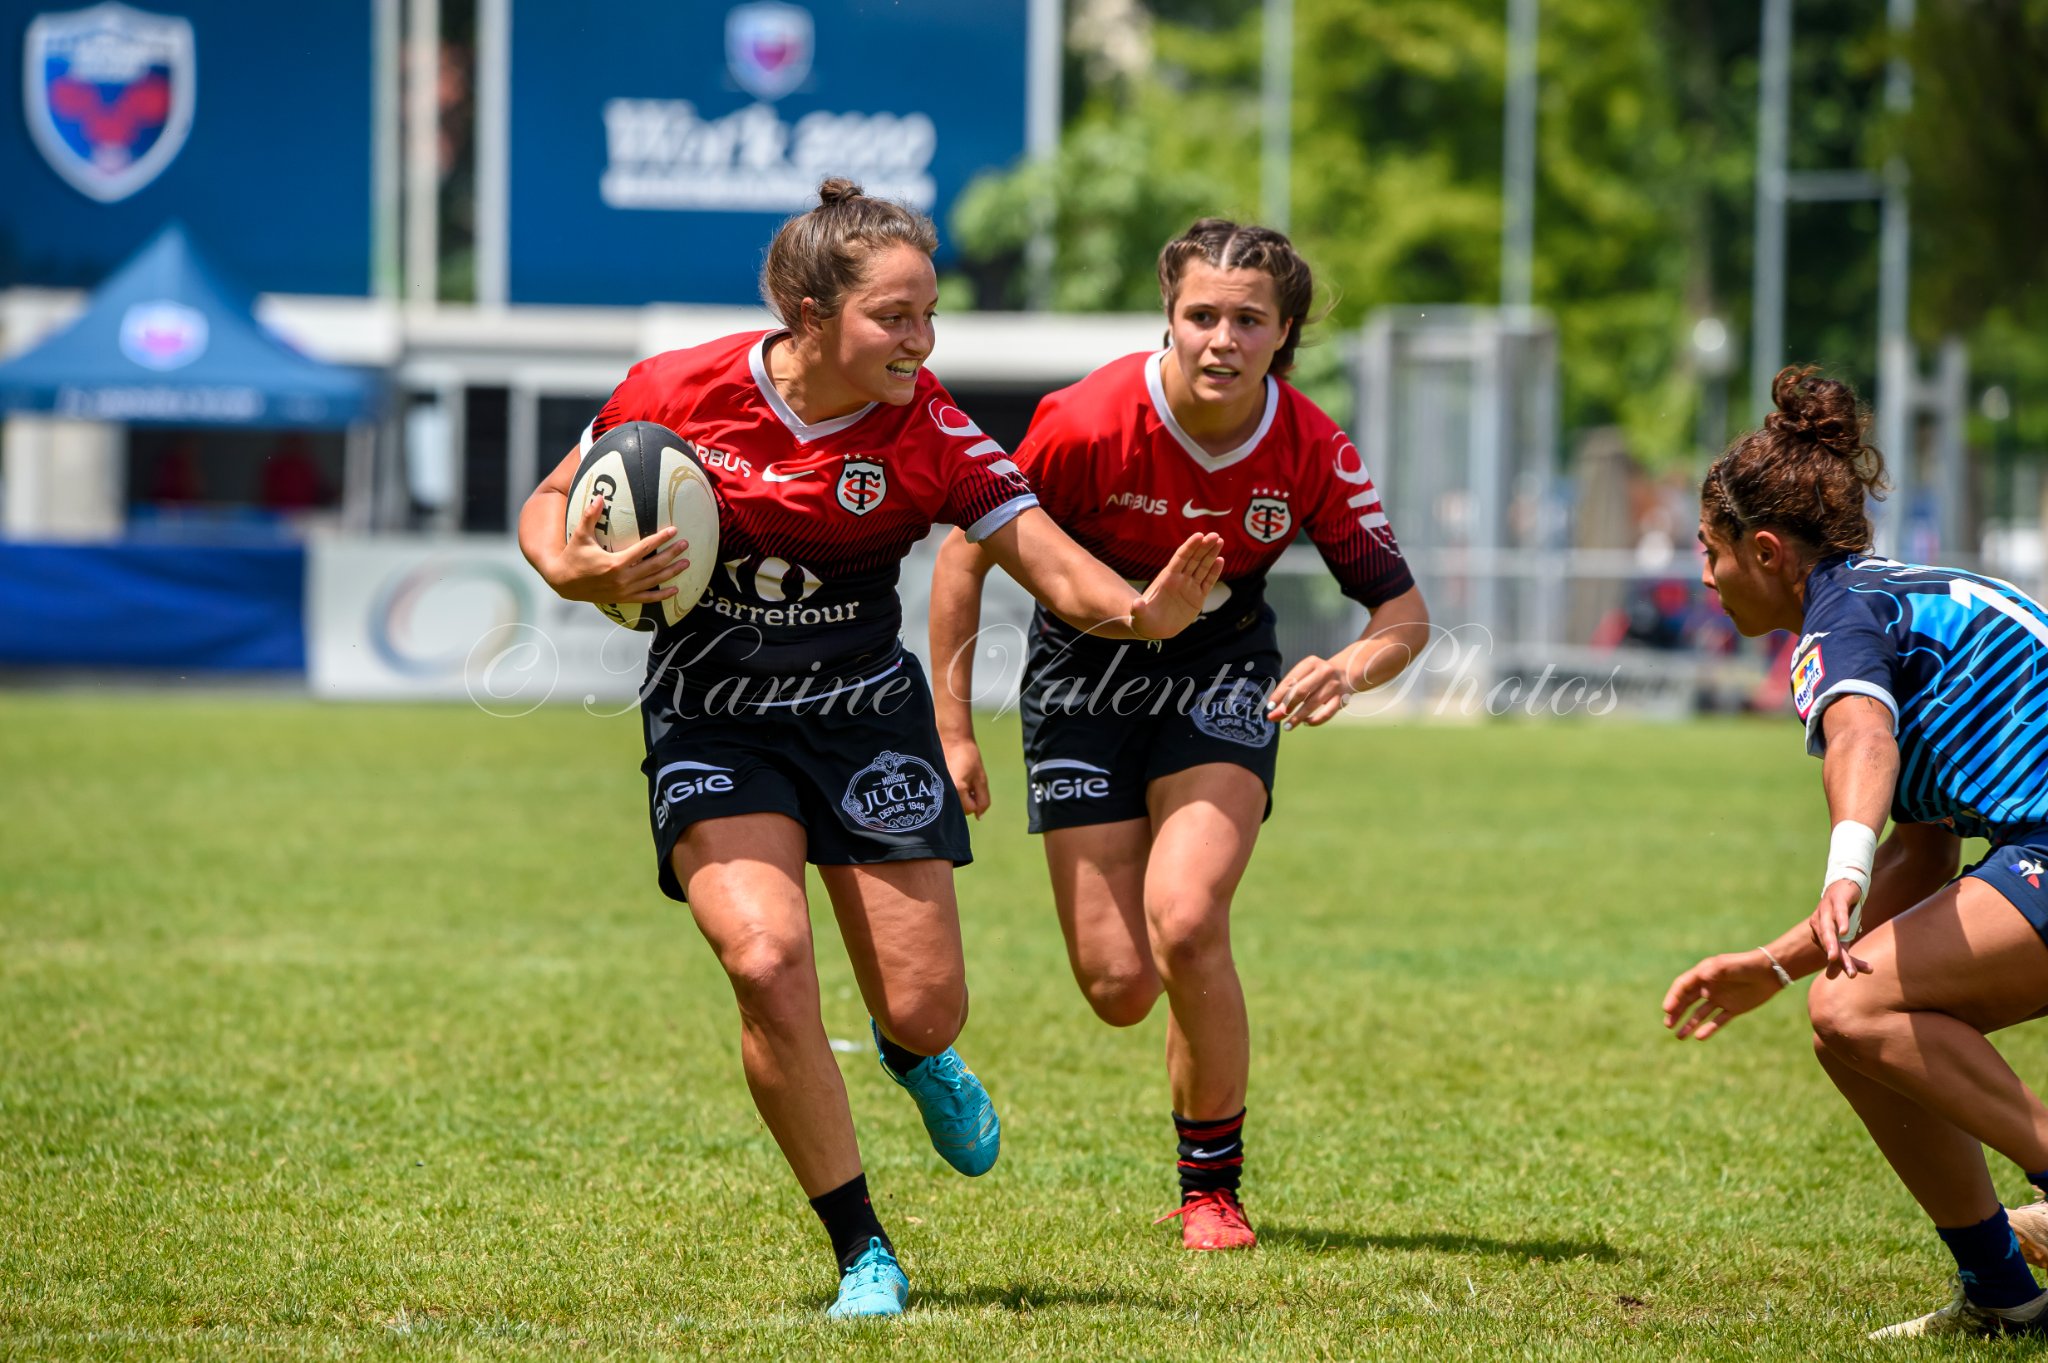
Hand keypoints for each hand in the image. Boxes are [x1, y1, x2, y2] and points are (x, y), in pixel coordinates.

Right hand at [545, 494, 689, 603]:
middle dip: (672, 554)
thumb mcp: (580, 535)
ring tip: (686, 563)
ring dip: (671, 572)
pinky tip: (675, 590)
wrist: (563, 583)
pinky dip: (662, 595)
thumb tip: (599, 496)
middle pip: (654, 565)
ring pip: (653, 581)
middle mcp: (622, 578)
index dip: (660, 539)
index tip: (673, 530)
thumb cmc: (573, 556)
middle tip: (686, 545)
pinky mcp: (622, 598)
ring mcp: (624, 590)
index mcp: (614, 563)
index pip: (643, 549)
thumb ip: (590, 516)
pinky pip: (646, 598)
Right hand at [942, 734, 988, 818]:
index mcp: (956, 790)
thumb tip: (979, 817)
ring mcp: (935, 790)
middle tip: (966, 781)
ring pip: (952, 805)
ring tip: (959, 779)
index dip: (975, 799)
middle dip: (966, 799)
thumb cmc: (968, 756)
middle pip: (959, 810)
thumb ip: (983, 799)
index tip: (973, 784)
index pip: (970, 809)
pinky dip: (951, 793)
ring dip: (959, 796)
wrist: (951, 739)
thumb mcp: (981, 778)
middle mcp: (943, 793)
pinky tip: (952, 780)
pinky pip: (944, 798)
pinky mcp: (932, 786)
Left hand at [1130, 534, 1223, 640]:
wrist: (1152, 628)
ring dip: (1211, 554)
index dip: (1190, 546)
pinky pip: (1208, 582)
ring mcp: (1189, 587)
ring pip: (1203, 567)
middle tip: (1215, 535)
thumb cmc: (1143, 618)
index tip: (1199, 536)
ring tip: (1220, 540)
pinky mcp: (1197, 598)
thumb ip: (1139, 609)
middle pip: (1194, 559)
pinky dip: (1214, 572)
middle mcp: (1180, 579)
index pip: (1181, 558)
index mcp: (1167, 578)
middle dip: (1204, 547)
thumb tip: (1136, 604)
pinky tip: (1221, 560)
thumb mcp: (1139, 614)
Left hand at [1266, 654, 1349, 729]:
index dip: (1278, 694)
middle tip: (1275, 717)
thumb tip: (1274, 711)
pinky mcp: (1342, 698)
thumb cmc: (1318, 676)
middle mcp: (1323, 672)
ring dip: (1297, 717)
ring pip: (1312, 704)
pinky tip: (1306, 723)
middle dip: (1286, 706)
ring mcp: (1333, 686)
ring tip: (1286, 726)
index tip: (1269, 706)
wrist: (1347, 671)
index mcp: (1310, 663)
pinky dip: (1316, 720)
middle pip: (1301, 691)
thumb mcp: (1305, 675)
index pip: (1291, 680)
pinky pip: (1327, 713)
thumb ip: (1290, 690)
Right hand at [1662, 951, 1785, 1039]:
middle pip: (1687, 1002)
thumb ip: (1710, 973)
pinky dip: (1708, 1029)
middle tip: (1668, 1024)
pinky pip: (1718, 1021)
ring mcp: (1720, 999)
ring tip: (1679, 1037)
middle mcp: (1708, 987)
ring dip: (1689, 1024)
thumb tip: (1698, 980)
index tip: (1667, 1009)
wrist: (1769, 971)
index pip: (1682, 987)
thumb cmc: (1744, 965)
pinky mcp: (1733, 1009)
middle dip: (1676, 1013)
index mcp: (1703, 974)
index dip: (1673, 997)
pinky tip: (1699, 1037)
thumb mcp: (1725, 966)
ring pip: (1700, 1014)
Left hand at [1807, 879, 1871, 977]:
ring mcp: (1826, 910)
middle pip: (1827, 943)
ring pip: (1829, 929)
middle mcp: (1819, 922)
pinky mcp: (1836, 900)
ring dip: (1832, 944)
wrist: (1843, 886)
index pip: (1833, 951)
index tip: (1853, 975)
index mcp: (1820, 932)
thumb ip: (1840, 954)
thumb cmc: (1842, 914)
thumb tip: (1831, 978)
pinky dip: (1840, 921)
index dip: (1844, 963)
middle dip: (1835, 957)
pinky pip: (1838, 912)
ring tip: (1835, 958)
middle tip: (1843, 972)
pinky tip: (1844, 931)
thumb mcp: (1842, 935)